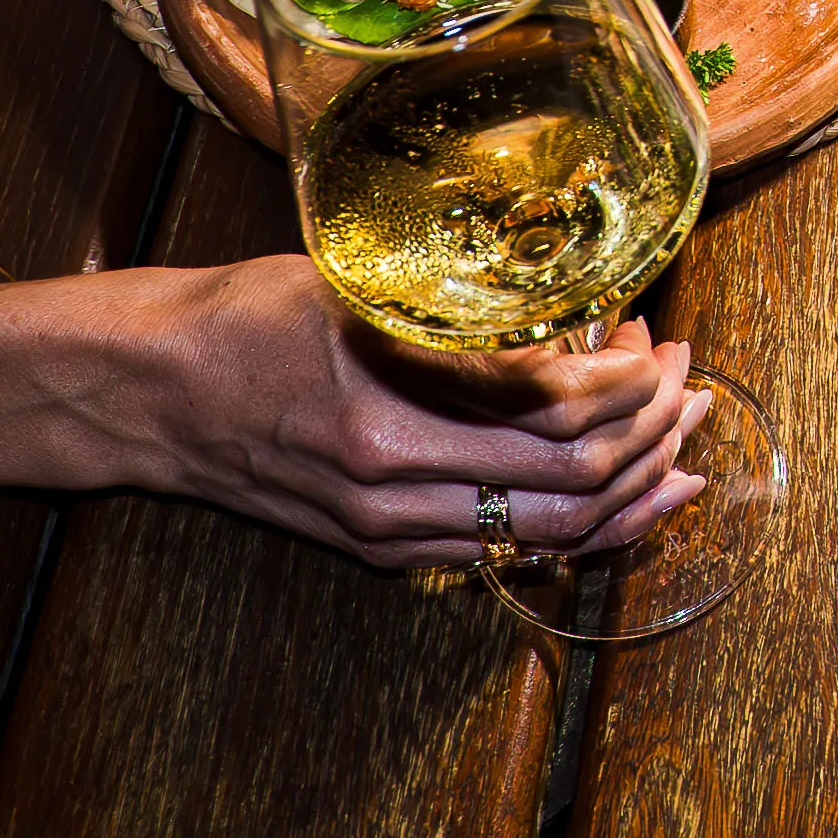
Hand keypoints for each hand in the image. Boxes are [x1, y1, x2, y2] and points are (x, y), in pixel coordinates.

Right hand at [83, 256, 708, 569]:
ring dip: (634, 489)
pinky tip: (622, 501)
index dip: (628, 380)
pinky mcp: (377, 548)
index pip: (556, 408)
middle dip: (654, 432)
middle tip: (690, 386)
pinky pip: (505, 553)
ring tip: (685, 448)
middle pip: (573, 478)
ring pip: (550, 532)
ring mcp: (387, 526)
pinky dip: (578, 530)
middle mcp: (394, 481)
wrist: (147, 392)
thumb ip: (461, 312)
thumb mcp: (359, 284)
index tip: (655, 341)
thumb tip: (575, 319)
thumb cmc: (245, 315)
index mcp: (391, 406)